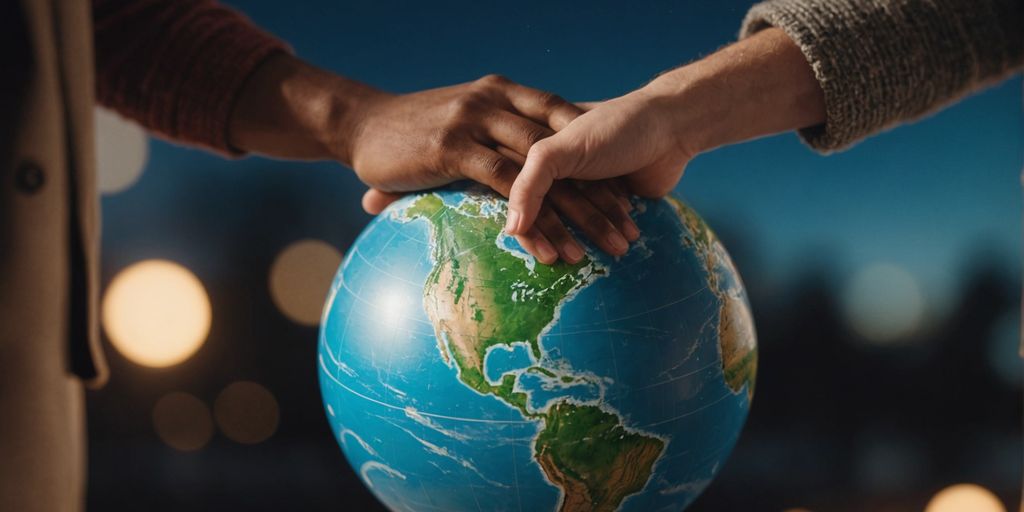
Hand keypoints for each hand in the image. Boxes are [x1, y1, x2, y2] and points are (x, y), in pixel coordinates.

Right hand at [229, 57, 636, 263]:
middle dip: (603, 197)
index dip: (599, 166)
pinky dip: (533, 222)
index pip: (567, 129)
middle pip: (567, 156)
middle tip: (629, 233)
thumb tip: (521, 174)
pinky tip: (549, 251)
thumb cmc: (409, 130)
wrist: (357, 121)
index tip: (624, 202)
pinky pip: (507, 189)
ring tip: (606, 249)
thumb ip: (493, 138)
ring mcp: (477, 120)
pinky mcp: (455, 146)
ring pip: (546, 175)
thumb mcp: (461, 123)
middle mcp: (498, 101)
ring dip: (579, 216)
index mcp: (505, 94)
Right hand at [503, 89, 693, 235]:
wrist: (673, 125)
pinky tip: (629, 236)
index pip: (521, 198)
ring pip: (581, 217)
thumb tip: (512, 229)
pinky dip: (615, 228)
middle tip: (577, 259)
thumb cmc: (615, 129)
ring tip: (618, 248)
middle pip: (551, 211)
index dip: (531, 228)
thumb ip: (529, 186)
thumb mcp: (561, 150)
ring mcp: (588, 180)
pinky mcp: (614, 192)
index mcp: (539, 151)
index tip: (546, 254)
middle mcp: (560, 166)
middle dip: (565, 237)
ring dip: (598, 234)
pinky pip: (607, 218)